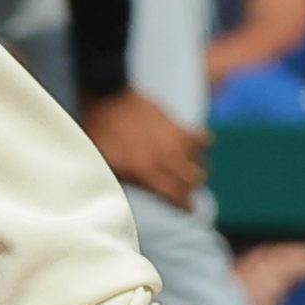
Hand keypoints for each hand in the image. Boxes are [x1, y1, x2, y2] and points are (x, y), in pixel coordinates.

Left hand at [81, 88, 208, 209]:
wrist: (107, 95)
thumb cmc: (100, 129)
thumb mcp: (103, 161)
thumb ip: (117, 181)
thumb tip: (120, 199)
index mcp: (146, 172)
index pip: (177, 197)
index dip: (185, 207)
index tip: (187, 209)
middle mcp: (166, 160)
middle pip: (193, 183)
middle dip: (190, 190)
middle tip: (183, 189)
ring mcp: (175, 142)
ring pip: (201, 165)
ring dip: (196, 169)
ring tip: (187, 169)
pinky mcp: (178, 125)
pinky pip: (203, 139)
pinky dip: (201, 144)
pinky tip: (192, 146)